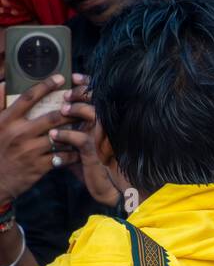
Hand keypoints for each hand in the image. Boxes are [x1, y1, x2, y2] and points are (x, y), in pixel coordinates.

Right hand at [0, 74, 75, 202]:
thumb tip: (5, 83)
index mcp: (7, 120)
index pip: (28, 98)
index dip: (45, 86)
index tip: (59, 78)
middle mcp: (20, 133)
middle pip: (52, 117)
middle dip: (70, 110)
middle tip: (82, 104)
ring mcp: (31, 150)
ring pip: (60, 137)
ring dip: (75, 131)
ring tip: (86, 125)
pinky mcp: (39, 167)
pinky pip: (62, 157)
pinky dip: (73, 153)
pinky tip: (81, 149)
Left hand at [49, 75, 120, 206]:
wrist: (109, 188)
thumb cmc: (94, 165)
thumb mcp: (84, 142)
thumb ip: (73, 128)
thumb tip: (53, 113)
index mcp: (104, 122)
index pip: (98, 96)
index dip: (88, 84)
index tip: (74, 77)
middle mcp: (106, 128)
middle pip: (97, 100)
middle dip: (80, 92)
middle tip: (66, 94)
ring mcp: (102, 139)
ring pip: (92, 115)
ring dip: (75, 110)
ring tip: (62, 110)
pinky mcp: (95, 153)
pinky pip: (80, 139)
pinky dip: (66, 135)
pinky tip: (54, 135)